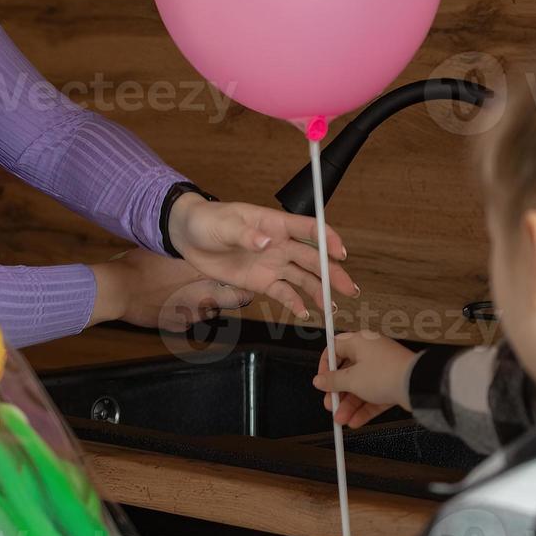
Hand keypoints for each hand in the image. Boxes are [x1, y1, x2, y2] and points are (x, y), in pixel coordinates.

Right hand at [88, 248, 252, 331]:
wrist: (121, 289)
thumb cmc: (142, 265)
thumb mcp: (169, 252)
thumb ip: (188, 254)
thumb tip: (197, 250)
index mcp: (204, 277)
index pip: (240, 290)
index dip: (243, 285)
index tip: (241, 279)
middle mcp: (203, 299)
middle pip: (232, 302)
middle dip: (231, 295)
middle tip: (223, 287)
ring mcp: (190, 316)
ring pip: (210, 312)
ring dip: (207, 304)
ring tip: (193, 293)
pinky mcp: (176, 325)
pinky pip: (188, 321)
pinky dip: (186, 314)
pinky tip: (174, 304)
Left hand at [168, 194, 356, 318]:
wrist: (187, 237)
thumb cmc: (206, 221)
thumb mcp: (223, 225)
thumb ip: (246, 234)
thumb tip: (267, 242)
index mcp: (275, 223)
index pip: (309, 229)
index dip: (328, 239)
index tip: (341, 253)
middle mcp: (279, 244)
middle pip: (313, 258)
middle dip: (333, 272)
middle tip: (348, 289)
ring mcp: (272, 263)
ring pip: (303, 278)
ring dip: (319, 291)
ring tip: (332, 307)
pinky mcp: (261, 281)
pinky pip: (283, 293)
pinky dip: (295, 304)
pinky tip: (306, 314)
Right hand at [312, 330, 416, 427]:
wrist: (415, 385)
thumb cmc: (385, 373)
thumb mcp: (352, 380)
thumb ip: (333, 381)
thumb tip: (319, 381)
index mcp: (359, 342)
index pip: (335, 348)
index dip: (325, 366)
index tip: (322, 382)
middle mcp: (371, 352)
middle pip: (347, 372)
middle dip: (338, 393)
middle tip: (331, 405)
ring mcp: (382, 368)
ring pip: (361, 386)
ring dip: (349, 405)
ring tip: (342, 419)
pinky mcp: (392, 383)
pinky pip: (374, 395)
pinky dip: (364, 408)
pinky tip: (355, 421)